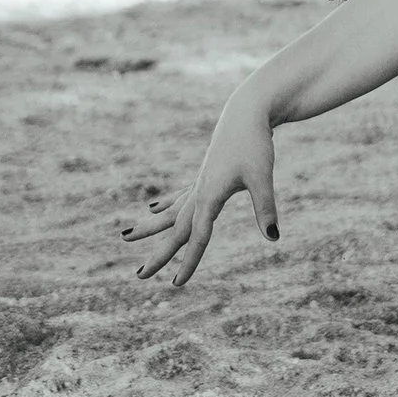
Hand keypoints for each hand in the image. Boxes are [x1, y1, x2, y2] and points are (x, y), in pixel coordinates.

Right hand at [122, 83, 280, 292]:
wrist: (246, 112)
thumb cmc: (255, 144)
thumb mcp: (262, 176)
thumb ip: (265, 207)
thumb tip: (272, 237)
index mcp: (209, 196)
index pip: (197, 237)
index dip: (188, 262)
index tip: (176, 284)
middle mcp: (199, 191)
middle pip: (176, 229)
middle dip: (159, 254)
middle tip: (140, 276)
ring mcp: (199, 182)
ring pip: (170, 212)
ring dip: (150, 227)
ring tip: (125, 236)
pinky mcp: (204, 174)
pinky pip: (179, 197)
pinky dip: (165, 206)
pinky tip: (152, 210)